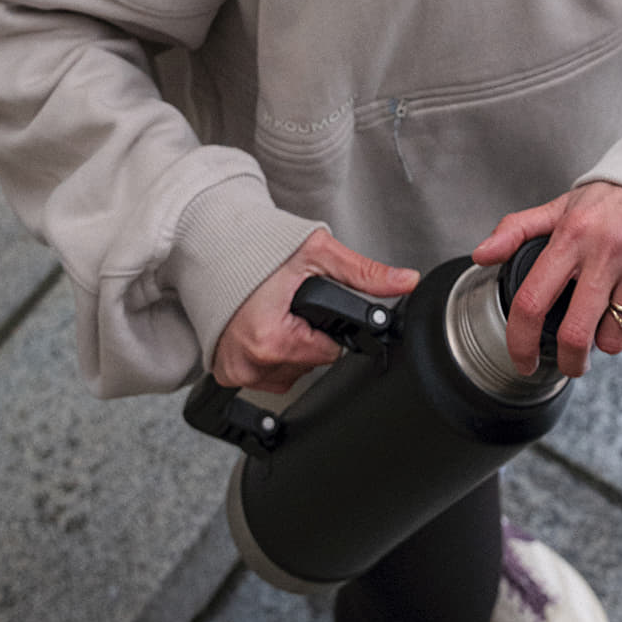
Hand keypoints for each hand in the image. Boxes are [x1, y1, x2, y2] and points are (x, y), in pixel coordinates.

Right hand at [212, 228, 418, 392]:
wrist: (216, 245)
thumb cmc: (261, 247)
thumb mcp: (318, 253)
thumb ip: (365, 273)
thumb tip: (406, 281)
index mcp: (270, 339)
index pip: (329, 353)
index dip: (329, 328)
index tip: (314, 308)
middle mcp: (248, 363)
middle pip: (309, 365)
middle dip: (310, 336)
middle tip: (291, 305)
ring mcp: (234, 371)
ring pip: (290, 373)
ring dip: (292, 347)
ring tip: (277, 313)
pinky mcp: (225, 373)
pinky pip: (266, 375)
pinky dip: (272, 354)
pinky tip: (266, 328)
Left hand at [473, 182, 621, 378]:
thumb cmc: (613, 201)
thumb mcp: (563, 208)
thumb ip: (518, 230)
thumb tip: (481, 255)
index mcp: (573, 233)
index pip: (532, 301)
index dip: (521, 342)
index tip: (522, 361)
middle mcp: (607, 250)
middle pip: (574, 335)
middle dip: (567, 361)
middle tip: (569, 362)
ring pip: (612, 340)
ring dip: (607, 340)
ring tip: (610, 314)